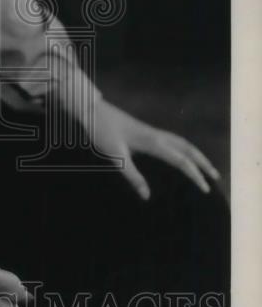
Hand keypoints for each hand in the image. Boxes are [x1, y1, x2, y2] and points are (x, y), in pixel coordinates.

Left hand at [90, 98, 220, 199]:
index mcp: (152, 142)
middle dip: (202, 162)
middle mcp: (156, 135)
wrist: (92, 110)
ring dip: (195, 153)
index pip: (181, 160)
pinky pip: (172, 140)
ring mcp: (152, 131)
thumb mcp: (116, 156)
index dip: (195, 174)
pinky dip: (183, 148)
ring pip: (181, 142)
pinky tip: (180, 155)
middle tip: (215, 176)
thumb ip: (132, 176)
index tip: (205, 188)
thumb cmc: (102, 132)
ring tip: (204, 166)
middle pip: (187, 148)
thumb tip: (147, 196)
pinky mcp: (146, 131)